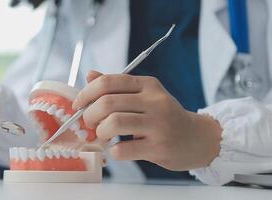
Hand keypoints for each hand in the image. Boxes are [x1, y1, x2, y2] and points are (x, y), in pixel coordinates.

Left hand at [73, 70, 221, 169]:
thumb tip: (90, 75)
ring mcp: (158, 125)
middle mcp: (154, 101)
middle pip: (107, 103)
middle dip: (89, 115)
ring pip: (114, 123)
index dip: (86, 93)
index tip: (78, 105)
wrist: (196, 138)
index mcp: (148, 85)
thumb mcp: (145, 95)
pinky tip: (117, 149)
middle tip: (89, 123)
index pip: (108, 82)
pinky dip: (113, 151)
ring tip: (103, 136)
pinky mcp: (159, 147)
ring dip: (100, 132)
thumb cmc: (165, 117)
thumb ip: (117, 86)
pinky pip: (123, 149)